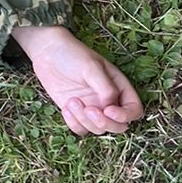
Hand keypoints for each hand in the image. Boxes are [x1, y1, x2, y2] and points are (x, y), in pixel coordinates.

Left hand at [12, 24, 142, 135]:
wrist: (47, 52)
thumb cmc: (73, 54)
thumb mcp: (92, 67)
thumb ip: (106, 88)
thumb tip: (109, 108)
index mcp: (120, 87)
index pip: (134, 110)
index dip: (125, 116)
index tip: (108, 110)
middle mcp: (109, 101)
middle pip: (118, 126)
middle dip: (104, 123)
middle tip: (88, 110)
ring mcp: (92, 108)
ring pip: (98, 129)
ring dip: (85, 121)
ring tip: (71, 101)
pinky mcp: (76, 113)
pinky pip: (81, 130)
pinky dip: (74, 124)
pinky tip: (65, 108)